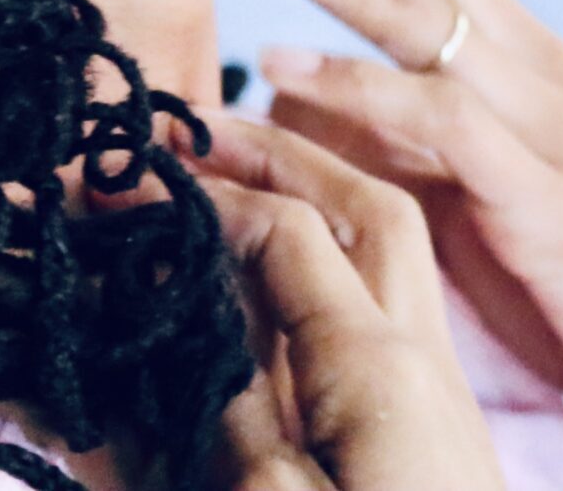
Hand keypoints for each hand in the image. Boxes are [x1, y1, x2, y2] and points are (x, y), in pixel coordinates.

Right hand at [170, 110, 505, 488]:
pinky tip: (282, 271)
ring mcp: (442, 393)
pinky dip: (334, 256)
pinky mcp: (439, 431)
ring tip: (236, 172)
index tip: (120, 189)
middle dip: (281, 151)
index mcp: (378, 371)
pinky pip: (393, 304)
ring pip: (393, 247)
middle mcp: (422, 360)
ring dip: (316, 191)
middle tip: (194, 131)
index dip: (201, 193)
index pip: (286, 229)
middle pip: (367, 206)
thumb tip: (172, 318)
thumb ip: (224, 407)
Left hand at [201, 0, 562, 490]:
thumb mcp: (470, 185)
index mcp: (519, 49)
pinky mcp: (545, 199)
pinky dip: (354, 83)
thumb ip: (384, 128)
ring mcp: (545, 123)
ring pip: (411, 4)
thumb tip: (272, 90)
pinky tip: (273, 65)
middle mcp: (534, 63)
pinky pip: (440, 118)